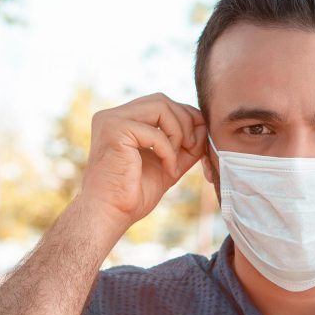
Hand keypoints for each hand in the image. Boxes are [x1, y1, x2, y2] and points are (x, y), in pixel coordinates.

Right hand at [77, 92, 206, 229]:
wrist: (110, 214)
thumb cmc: (134, 194)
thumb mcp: (168, 163)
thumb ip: (185, 146)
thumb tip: (204, 125)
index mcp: (121, 120)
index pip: (160, 104)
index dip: (185, 117)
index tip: (197, 141)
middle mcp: (112, 115)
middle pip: (162, 100)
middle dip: (185, 122)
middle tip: (192, 148)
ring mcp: (111, 120)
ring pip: (161, 107)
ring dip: (179, 132)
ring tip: (178, 159)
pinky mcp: (114, 131)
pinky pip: (156, 133)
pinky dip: (169, 151)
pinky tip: (169, 170)